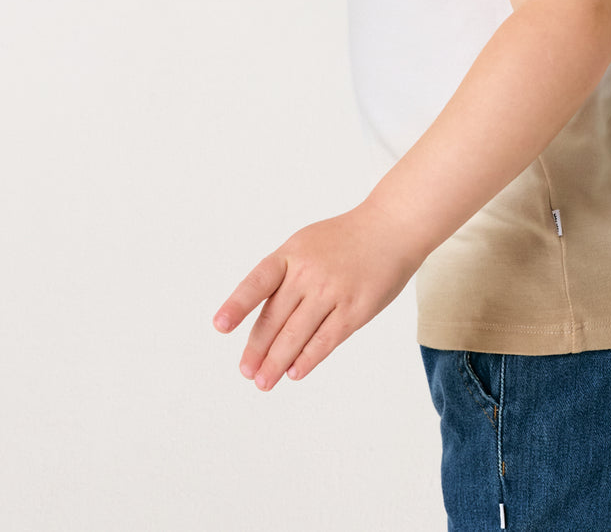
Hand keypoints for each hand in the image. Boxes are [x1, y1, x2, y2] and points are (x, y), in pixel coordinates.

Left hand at [213, 202, 419, 390]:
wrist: (390, 229)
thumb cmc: (344, 240)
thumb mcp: (306, 244)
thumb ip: (285, 275)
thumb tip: (264, 319)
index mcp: (292, 254)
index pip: (258, 281)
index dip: (238, 304)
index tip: (220, 326)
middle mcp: (308, 273)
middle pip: (275, 318)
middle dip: (257, 349)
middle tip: (246, 370)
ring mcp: (332, 292)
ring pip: (296, 335)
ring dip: (277, 362)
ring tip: (264, 381)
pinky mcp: (354, 310)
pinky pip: (325, 341)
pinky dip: (308, 359)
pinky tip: (295, 372)